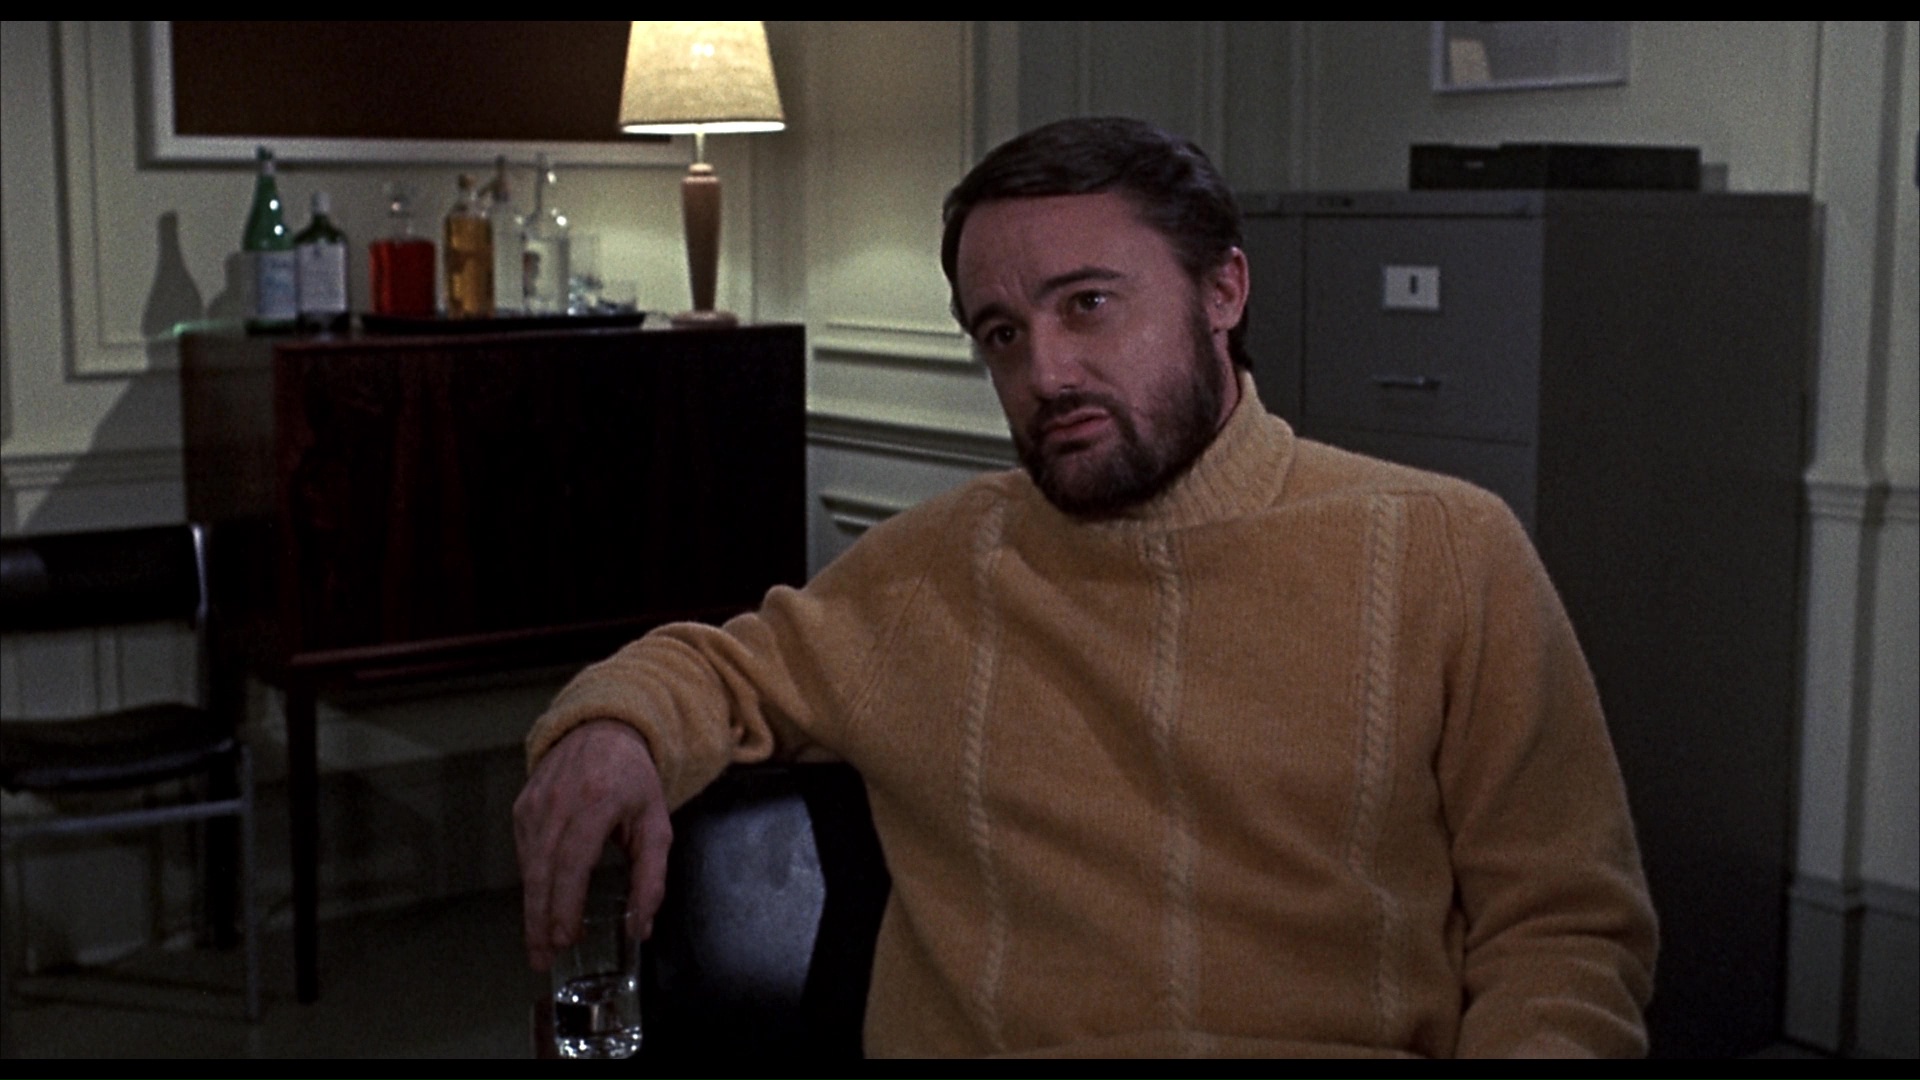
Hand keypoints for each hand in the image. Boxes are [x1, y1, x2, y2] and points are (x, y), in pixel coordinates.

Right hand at [513, 719, 672, 971]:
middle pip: (542, 871)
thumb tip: (641, 926)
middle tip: (542, 958)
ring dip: (532, 909)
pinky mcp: (522, 807)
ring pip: (527, 866)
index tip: (564, 938)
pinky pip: (523, 854)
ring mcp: (536, 803)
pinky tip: (540, 907)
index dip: (565, 904)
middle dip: (540, 920)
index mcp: (597, 802)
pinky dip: (531, 884)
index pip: (573, 862)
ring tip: (539, 944)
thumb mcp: (656, 824)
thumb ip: (652, 877)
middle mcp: (559, 802)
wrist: (602, 730)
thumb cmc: (633, 780)